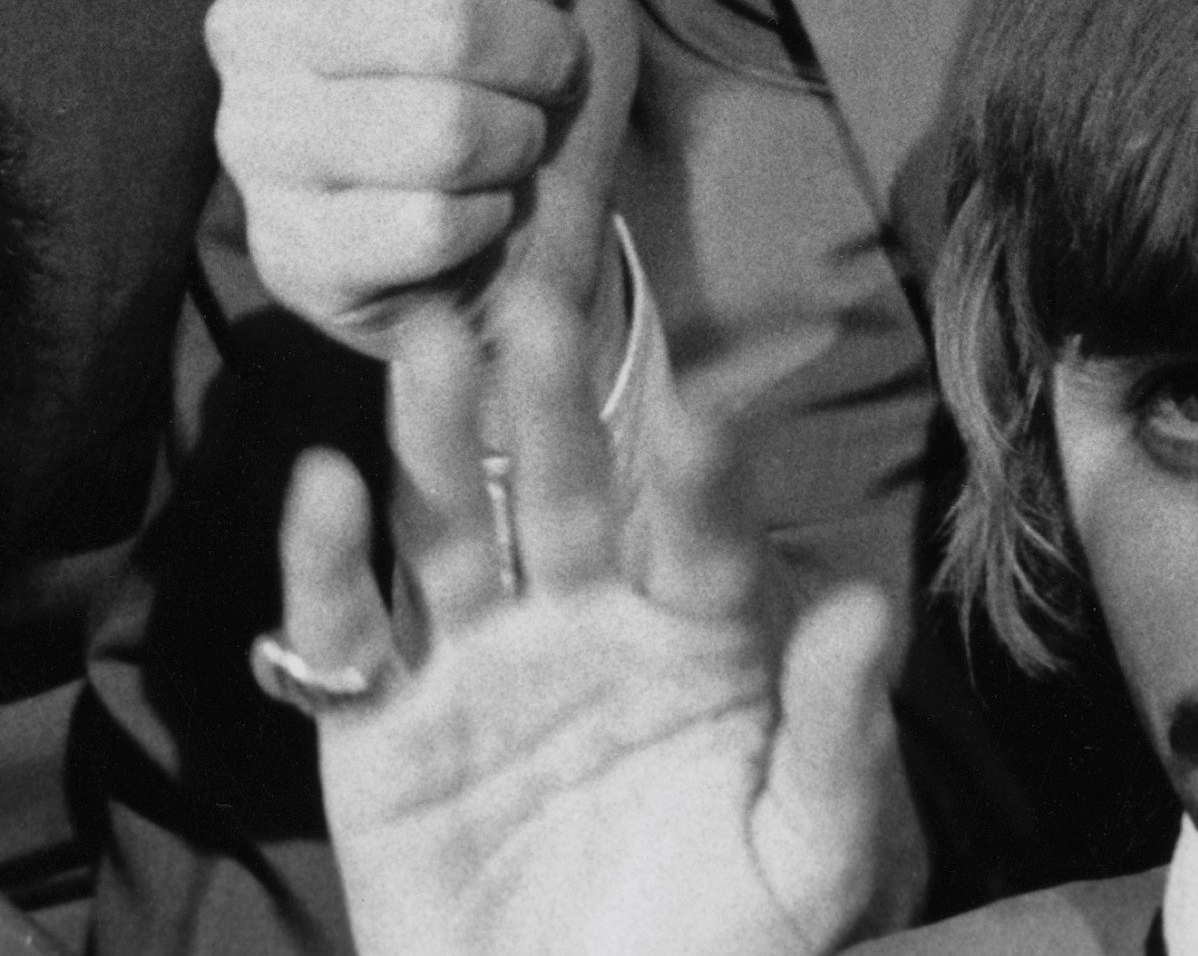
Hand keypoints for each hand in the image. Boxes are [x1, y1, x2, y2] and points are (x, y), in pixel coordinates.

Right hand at [208, 0, 637, 359]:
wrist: (532, 236)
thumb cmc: (522, 64)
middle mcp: (248, 22)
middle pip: (448, 18)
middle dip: (537, 61)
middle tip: (528, 82)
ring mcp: (254, 146)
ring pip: (438, 128)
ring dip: (513, 146)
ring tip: (495, 149)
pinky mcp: (285, 258)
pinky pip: (427, 226)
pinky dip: (484, 226)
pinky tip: (462, 224)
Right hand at [272, 289, 892, 955]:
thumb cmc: (711, 948)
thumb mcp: (804, 864)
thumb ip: (835, 742)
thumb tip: (871, 607)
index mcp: (691, 638)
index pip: (697, 535)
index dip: (697, 477)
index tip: (702, 414)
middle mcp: (578, 622)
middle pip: (558, 492)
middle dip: (549, 402)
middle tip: (537, 306)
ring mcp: (473, 667)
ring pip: (449, 529)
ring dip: (435, 439)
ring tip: (428, 350)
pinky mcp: (378, 732)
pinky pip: (346, 636)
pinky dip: (326, 561)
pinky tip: (326, 484)